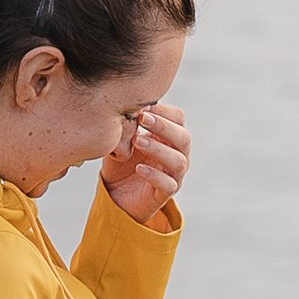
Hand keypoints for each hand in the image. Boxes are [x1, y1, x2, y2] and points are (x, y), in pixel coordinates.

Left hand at [101, 103, 189, 223]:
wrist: (115, 195)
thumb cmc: (121, 162)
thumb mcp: (121, 139)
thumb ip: (126, 123)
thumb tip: (126, 104)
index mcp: (169, 138)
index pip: (178, 119)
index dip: (164, 111)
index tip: (143, 107)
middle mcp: (177, 155)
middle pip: (183, 138)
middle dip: (164, 126)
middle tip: (143, 119)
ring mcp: (173, 175)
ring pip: (179, 161)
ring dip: (158, 149)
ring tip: (137, 142)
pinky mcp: (165, 194)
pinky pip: (168, 185)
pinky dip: (154, 175)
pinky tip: (138, 168)